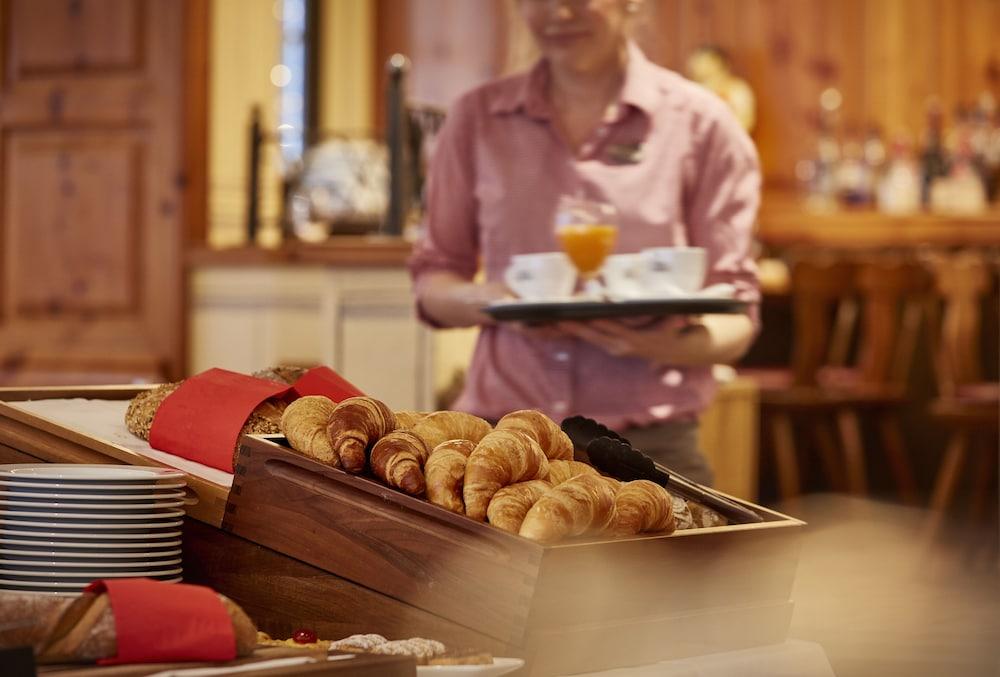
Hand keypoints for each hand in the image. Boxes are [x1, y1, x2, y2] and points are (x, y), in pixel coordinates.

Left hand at [556, 316, 697, 360]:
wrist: (681, 347)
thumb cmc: (681, 327)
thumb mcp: (684, 320)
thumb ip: (683, 319)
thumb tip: (686, 315)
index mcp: (636, 339)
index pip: (612, 329)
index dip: (598, 321)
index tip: (584, 313)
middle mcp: (621, 345)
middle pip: (592, 334)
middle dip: (573, 325)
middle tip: (554, 315)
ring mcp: (613, 345)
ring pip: (586, 336)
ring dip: (567, 328)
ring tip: (546, 318)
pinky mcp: (608, 343)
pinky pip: (588, 336)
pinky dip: (572, 329)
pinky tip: (554, 321)